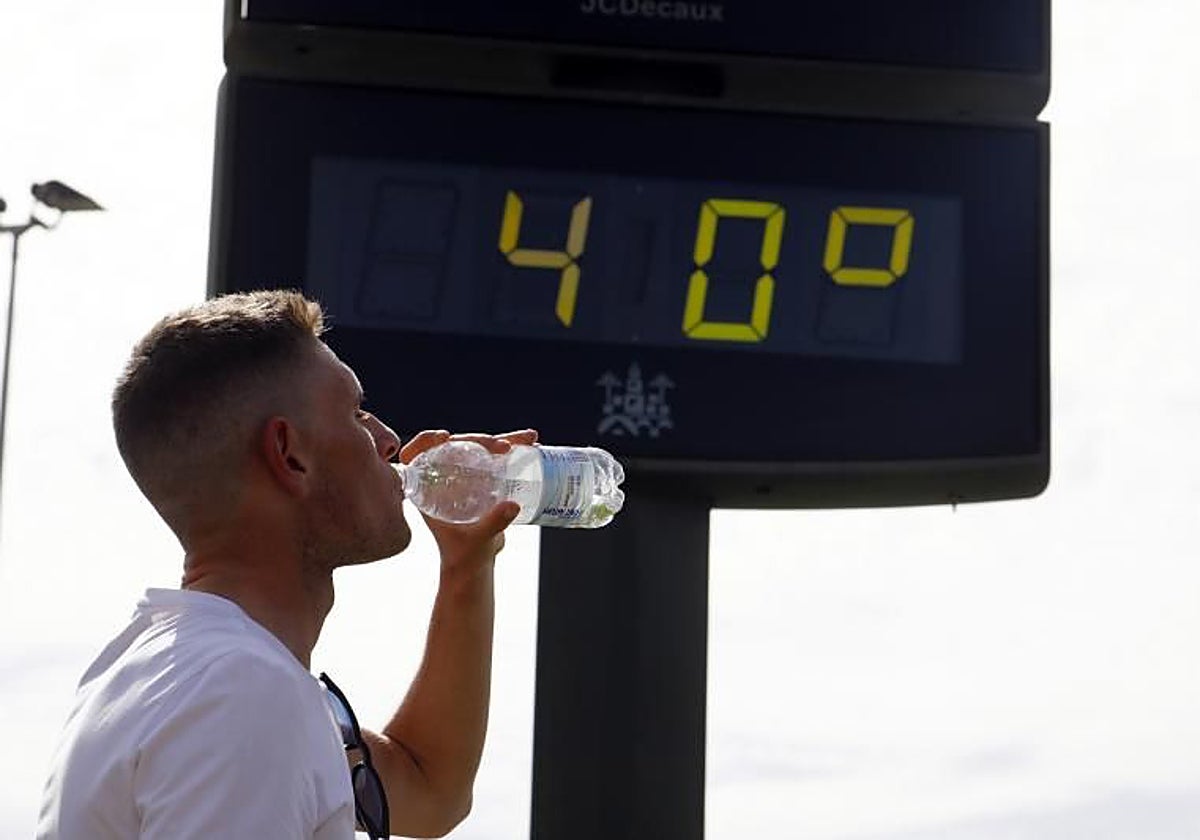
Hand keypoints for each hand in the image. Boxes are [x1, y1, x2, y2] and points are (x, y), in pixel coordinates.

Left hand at [399, 428, 538, 574]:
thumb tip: (512, 506)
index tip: (445, 437)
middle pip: (456, 447)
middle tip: (503, 446)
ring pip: (479, 449)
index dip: (425, 441)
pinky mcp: (483, 480)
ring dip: (504, 440)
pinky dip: (515, 451)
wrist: (476, 566)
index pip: (416, 456)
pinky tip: (532, 444)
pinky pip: (496, 459)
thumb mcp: (476, 541)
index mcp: (427, 490)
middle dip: (481, 440)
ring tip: (528, 438)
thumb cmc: (464, 556)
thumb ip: (492, 524)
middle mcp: (444, 479)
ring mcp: (464, 477)